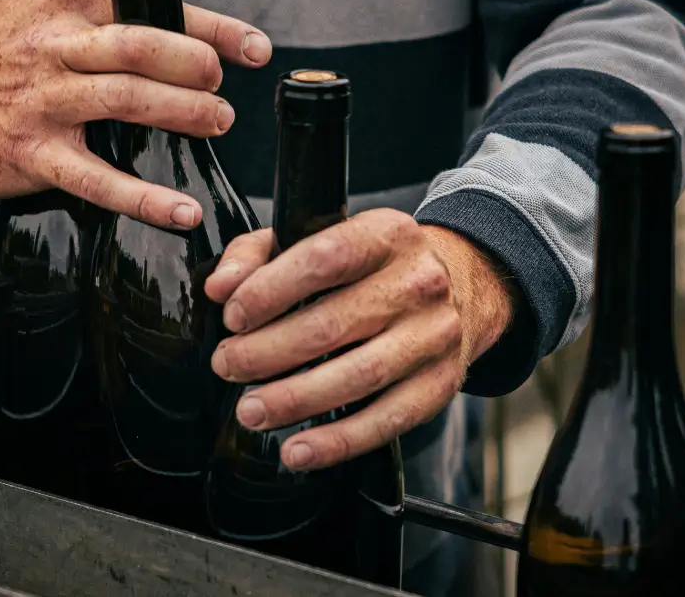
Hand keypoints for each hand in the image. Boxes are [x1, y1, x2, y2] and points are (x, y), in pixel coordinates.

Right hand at [0, 0, 271, 228]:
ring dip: (184, 113)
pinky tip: (182, 210)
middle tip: (224, 88)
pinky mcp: (27, 155)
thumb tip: (152, 4)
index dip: (210, 26)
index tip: (254, 48)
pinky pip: (97, 179)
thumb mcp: (18, 2)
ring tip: (218, 125)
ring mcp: (37, 102)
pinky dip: (145, 198)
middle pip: (140, 46)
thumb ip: (80, 1)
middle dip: (196, 65)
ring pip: (126, 101)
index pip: (146, 3)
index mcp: (55, 0)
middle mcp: (47, 45)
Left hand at [204, 209, 516, 470]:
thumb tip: (220, 288)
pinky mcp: (441, 384)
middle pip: (333, 325)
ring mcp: (434, 336)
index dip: (271, 290)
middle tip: (227, 365)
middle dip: (266, 352)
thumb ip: (260, 254)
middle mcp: (418, 283)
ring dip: (293, 400)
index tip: (232, 317)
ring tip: (249, 411)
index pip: (325, 258)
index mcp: (386, 235)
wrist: (464, 283)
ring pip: (358, 376)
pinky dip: (337, 442)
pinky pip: (387, 420)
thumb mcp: (324, 237)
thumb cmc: (373, 265)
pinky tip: (296, 450)